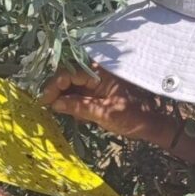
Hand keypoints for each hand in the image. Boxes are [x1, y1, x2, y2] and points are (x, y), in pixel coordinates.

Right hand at [40, 64, 176, 144]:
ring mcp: (96, 82)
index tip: (44, 101)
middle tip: (51, 109)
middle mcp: (95, 73)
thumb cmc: (131, 116)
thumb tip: (55, 104)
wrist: (150, 123)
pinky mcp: (97, 92)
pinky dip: (75, 105)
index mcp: (98, 72)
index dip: (54, 86)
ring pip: (71, 87)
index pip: (68, 73)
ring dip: (66, 100)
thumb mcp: (103, 112)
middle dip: (58, 93)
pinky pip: (79, 95)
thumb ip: (78, 106)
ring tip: (71, 116)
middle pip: (67, 77)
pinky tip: (80, 118)